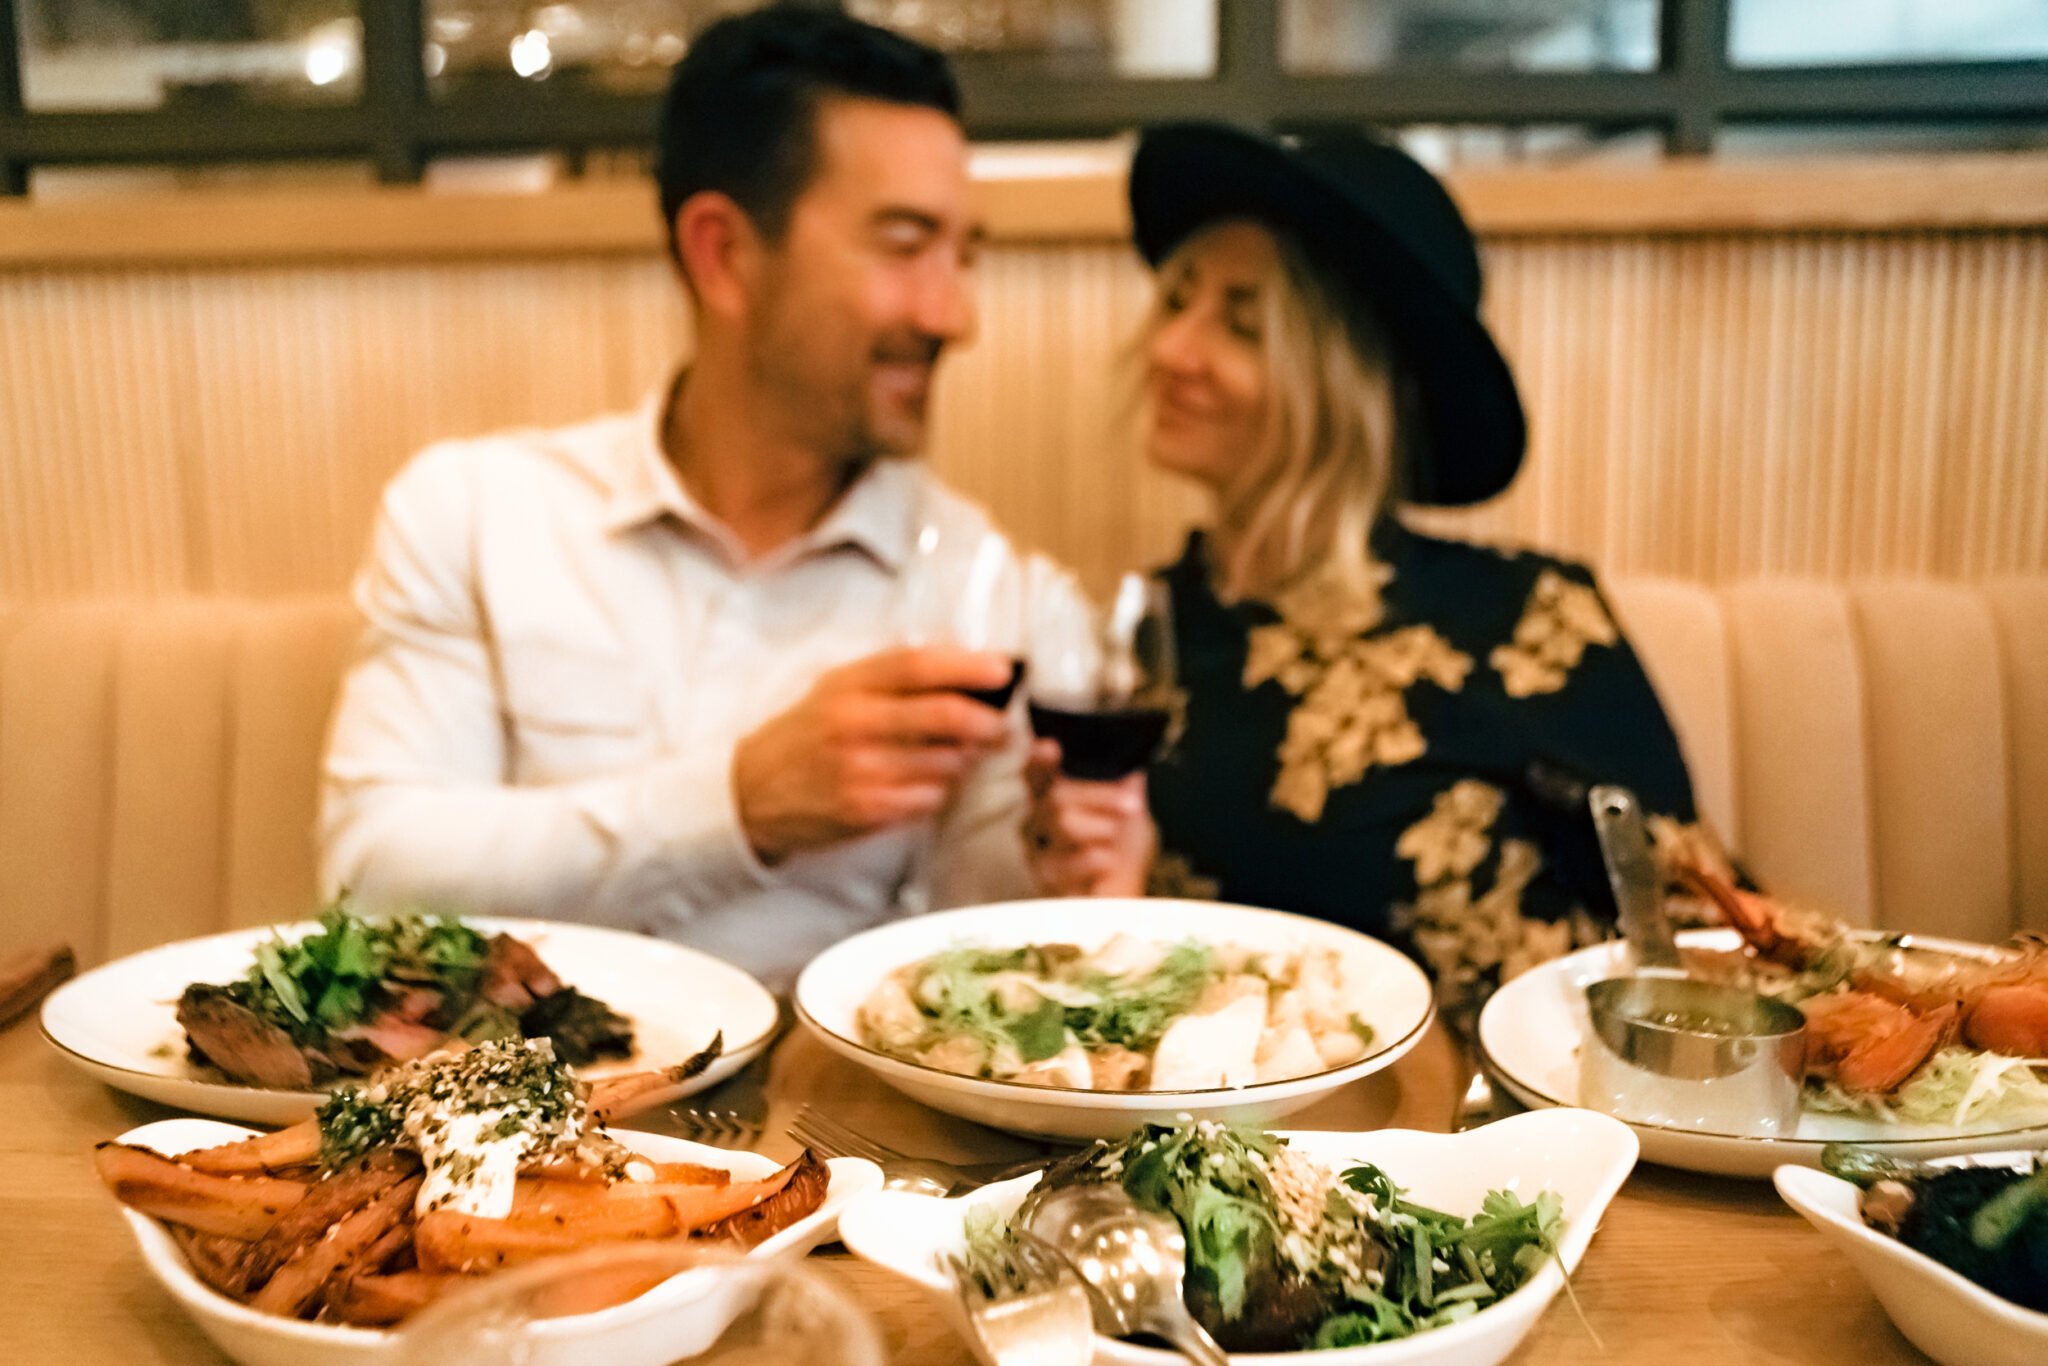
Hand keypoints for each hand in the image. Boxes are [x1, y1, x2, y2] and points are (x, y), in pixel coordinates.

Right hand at [732, 647, 1013, 864]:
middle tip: (1001, 724)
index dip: (968, 666)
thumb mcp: (833, 689)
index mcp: (848, 686)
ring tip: (961, 755)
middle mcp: (854, 725)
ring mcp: (861, 771)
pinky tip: (928, 784)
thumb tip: (959, 665)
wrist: (748, 793)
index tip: (1003, 671)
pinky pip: (929, 799)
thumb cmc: (802, 736)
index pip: (918, 666)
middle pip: (943, 715)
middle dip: (986, 720)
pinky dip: (940, 791)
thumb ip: (887, 676)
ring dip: (965, 760)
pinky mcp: (866, 810)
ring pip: (945, 762)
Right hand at [1023, 739, 1154, 896]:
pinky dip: (1102, 861)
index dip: (1039, 761)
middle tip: (1131, 805)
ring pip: (1065, 824)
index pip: (1035, 775)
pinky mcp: (1047, 883)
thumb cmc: (1121, 856)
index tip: (1051, 746)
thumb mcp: (1131, 818)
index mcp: (1049, 801)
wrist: (1123, 904)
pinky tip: (1105, 867)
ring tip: (1115, 843)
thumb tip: (1133, 773)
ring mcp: (1037, 854)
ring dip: (1103, 829)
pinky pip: (1077, 860)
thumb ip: (1128, 794)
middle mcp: (1034, 825)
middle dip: (1100, 796)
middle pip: (1058, 797)